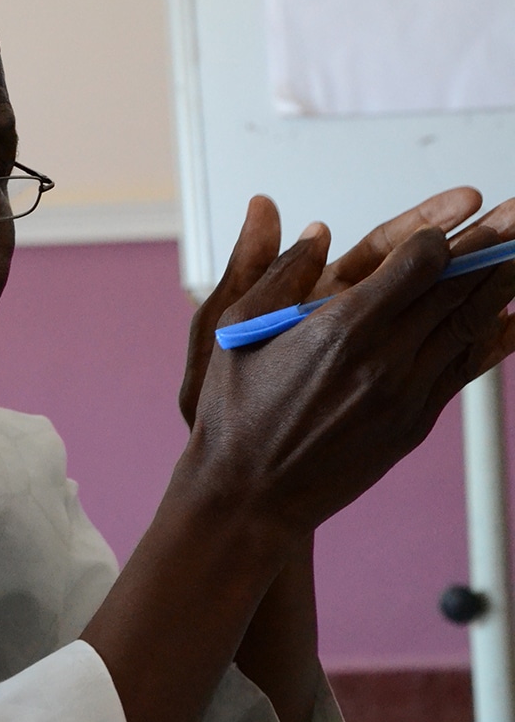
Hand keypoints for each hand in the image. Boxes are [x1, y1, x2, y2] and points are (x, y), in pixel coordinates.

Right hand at [186, 220, 514, 538]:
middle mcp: (382, 360)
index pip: (416, 263)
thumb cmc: (235, 416)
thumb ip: (278, 273)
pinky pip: (462, 371)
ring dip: (500, 286)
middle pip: (453, 289)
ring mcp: (404, 395)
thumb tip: (315, 235)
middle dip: (489, 247)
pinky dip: (490, 340)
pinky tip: (508, 319)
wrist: (250, 496)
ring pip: (467, 326)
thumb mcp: (234, 331)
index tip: (445, 224)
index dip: (438, 235)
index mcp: (340, 328)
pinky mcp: (413, 424)